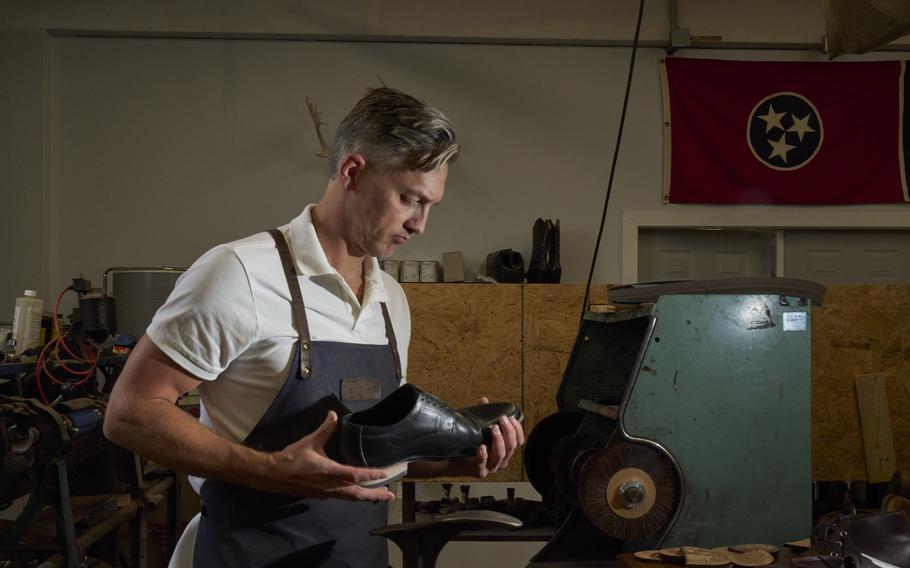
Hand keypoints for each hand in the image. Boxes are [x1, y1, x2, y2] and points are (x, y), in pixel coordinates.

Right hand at [266, 411, 394, 501]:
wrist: (274, 475)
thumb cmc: (292, 458)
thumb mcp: (309, 441)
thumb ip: (324, 429)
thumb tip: (332, 414)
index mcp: (329, 472)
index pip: (355, 475)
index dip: (371, 475)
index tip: (384, 474)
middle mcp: (330, 485)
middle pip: (357, 493)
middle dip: (375, 494)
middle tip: (390, 495)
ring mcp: (326, 492)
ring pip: (351, 498)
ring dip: (367, 497)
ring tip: (380, 496)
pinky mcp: (322, 494)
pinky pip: (343, 497)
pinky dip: (355, 496)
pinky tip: (359, 493)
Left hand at [465, 397, 524, 477]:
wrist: (452, 462)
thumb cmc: (468, 446)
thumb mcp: (479, 431)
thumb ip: (484, 417)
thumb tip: (484, 400)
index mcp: (504, 452)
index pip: (518, 442)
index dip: (518, 430)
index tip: (513, 418)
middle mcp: (500, 461)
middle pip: (511, 447)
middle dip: (509, 431)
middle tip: (502, 419)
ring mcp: (490, 468)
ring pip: (500, 454)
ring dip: (498, 440)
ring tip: (494, 428)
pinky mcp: (479, 471)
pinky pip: (483, 463)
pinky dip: (483, 454)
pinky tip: (482, 446)